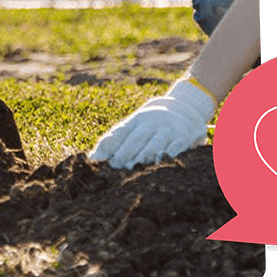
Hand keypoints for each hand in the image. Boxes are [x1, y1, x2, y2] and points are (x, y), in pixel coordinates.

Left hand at [88, 80, 215, 168]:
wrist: (184, 109)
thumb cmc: (150, 126)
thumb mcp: (133, 128)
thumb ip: (113, 142)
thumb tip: (92, 158)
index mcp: (135, 121)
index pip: (119, 133)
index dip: (110, 146)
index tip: (99, 159)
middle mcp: (151, 123)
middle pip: (136, 138)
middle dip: (126, 152)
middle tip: (116, 166)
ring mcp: (168, 129)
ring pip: (155, 143)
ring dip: (144, 155)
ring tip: (135, 166)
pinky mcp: (183, 137)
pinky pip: (176, 146)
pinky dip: (169, 153)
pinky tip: (161, 161)